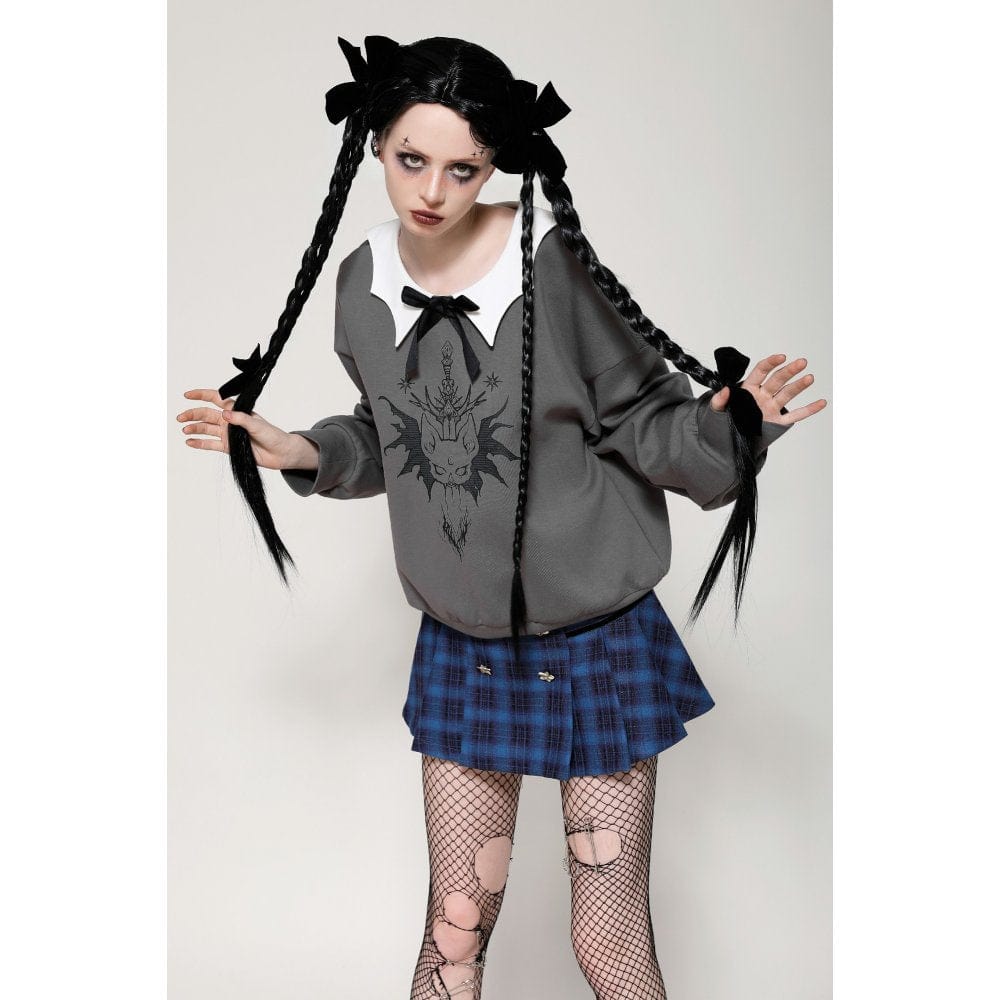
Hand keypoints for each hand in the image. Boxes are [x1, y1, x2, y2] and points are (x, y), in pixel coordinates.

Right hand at [176, 388, 301, 470]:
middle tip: (180, 418)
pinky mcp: (228, 447)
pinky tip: (190, 442)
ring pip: (206, 429)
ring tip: (184, 430)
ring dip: (194, 428)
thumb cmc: (273, 435)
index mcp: (236, 410)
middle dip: (192, 414)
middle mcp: (230, 421)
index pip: (215, 399)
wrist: (280, 453)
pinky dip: (200, 443)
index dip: (201, 395)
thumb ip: (241, 419)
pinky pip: (211, 444)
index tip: (187, 394)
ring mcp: (228, 434)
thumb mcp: (257, 425)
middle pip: (206, 414)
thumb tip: (224, 414)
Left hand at [709, 353, 826, 425]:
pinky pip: (795, 416)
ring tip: (810, 377)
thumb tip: (724, 390)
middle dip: (789, 371)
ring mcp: (771, 408)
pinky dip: (809, 410)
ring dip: (799, 386)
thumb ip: (719, 401)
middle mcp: (762, 396)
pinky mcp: (777, 423)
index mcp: (748, 389)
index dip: (770, 363)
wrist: (728, 441)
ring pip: (787, 394)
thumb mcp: (716, 411)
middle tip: (801, 362)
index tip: (781, 357)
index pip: (760, 372)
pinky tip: (821, 402)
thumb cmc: (722, 422)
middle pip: (777, 380)